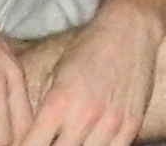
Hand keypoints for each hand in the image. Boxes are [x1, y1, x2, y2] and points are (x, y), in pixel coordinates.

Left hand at [22, 3, 162, 145]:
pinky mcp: (131, 125)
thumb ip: (44, 109)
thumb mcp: (56, 74)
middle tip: (48, 143)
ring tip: (69, 142)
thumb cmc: (87, 49)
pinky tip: (89, 143)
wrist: (129, 30)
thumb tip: (34, 137)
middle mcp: (83, 116)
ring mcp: (110, 124)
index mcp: (58, 102)